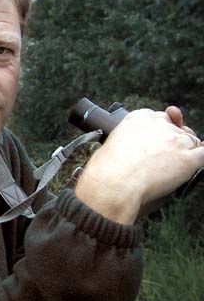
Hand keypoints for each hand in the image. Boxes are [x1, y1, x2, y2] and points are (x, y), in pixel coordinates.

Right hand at [75, 107, 203, 224]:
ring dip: (187, 151)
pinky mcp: (188, 159)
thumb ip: (128, 139)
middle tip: (165, 155)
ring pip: (192, 141)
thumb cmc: (106, 169)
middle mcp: (159, 124)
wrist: (113, 182)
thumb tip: (139, 149)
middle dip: (174, 140)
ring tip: (171, 166)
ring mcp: (175, 141)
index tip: (157, 140)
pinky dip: (199, 158)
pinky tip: (190, 164)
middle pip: (177, 128)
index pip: (159, 117)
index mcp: (139, 117)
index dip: (161, 130)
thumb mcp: (111, 144)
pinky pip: (203, 154)